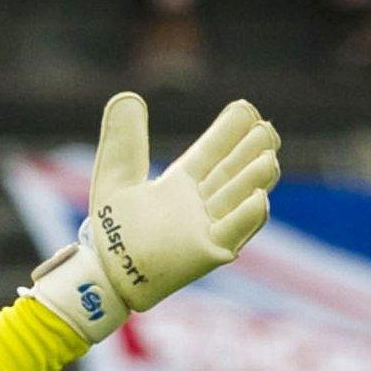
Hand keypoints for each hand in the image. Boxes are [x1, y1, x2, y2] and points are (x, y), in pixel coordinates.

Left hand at [28, 93, 279, 342]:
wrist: (103, 274)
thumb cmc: (111, 231)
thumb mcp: (116, 177)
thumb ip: (124, 140)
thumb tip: (126, 96)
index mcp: (181, 183)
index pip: (212, 151)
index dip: (229, 131)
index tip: (246, 108)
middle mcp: (200, 203)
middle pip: (233, 171)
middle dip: (250, 150)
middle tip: (266, 129)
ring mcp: (208, 227)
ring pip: (240, 197)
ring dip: (254, 178)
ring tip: (267, 157)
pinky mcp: (208, 252)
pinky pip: (232, 233)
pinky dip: (247, 216)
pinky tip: (257, 198)